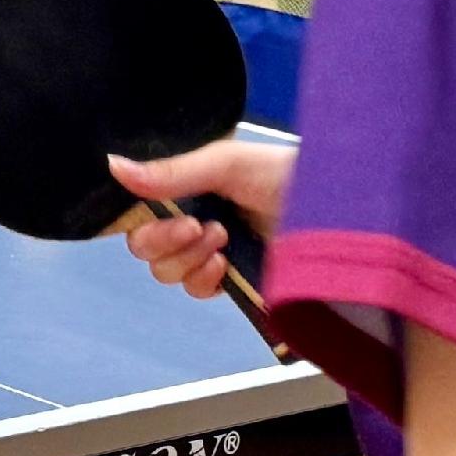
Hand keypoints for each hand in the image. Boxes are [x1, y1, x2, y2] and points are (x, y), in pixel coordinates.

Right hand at [109, 139, 292, 298]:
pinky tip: (225, 266)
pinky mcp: (236, 283)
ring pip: (167, 271)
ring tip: (223, 241)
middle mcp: (199, 220)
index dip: (142, 219)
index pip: (143, 209)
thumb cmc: (289, 177)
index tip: (165, 213)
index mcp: (195, 188)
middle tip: (200, 228)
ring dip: (187, 259)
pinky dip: (203, 280)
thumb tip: (112, 165)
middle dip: (164, 240)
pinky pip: (196, 290)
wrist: (344, 215)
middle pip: (146, 246)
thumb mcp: (230, 164)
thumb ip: (172, 172)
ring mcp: (216, 254)